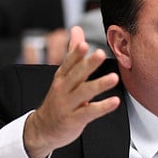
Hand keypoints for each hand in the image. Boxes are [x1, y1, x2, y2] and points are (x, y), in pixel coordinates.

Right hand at [23, 26, 119, 157]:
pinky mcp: (74, 119)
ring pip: (84, 92)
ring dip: (99, 85)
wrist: (43, 128)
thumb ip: (73, 53)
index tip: (84, 44)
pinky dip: (102, 107)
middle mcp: (63, 89)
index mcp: (61, 77)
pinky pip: (89, 112)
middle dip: (88, 64)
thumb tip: (77, 29)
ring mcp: (68, 105)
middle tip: (100, 54)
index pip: (68, 63)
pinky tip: (115, 102)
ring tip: (114, 78)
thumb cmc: (58, 99)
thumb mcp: (63, 76)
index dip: (76, 54)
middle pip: (76, 75)